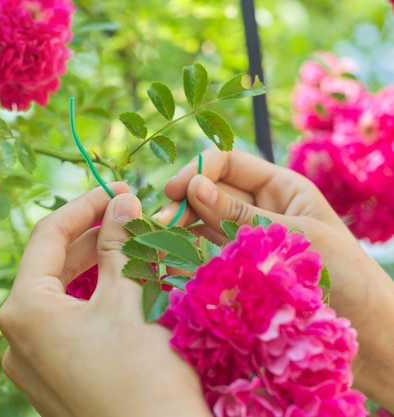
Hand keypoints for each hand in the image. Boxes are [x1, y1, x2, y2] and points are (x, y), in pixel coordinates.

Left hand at [0, 183, 210, 416]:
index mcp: (24, 310)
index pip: (47, 235)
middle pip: (53, 266)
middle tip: (132, 215)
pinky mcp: (51, 380)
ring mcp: (31, 364)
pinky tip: (123, 287)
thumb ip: (118, 244)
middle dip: (93, 237)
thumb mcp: (130, 298)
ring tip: (134, 247)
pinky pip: (67, 325)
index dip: (85, 206)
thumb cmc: (144, 375)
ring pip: (62, 296)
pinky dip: (93, 301)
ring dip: (96, 268)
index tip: (120, 190)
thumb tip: (120, 202)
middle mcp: (16, 337)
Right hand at [156, 146, 393, 410]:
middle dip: (184, 200)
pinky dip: (188, 248)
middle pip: (212, 191)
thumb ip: (239, 215)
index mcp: (281, 188)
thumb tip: (193, 186)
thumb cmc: (344, 277)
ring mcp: (249, 237)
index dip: (198, 171)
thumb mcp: (291, 237)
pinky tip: (169, 252)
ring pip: (205, 220)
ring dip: (181, 224)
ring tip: (156, 236)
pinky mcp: (240, 266)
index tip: (173, 191)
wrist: (365, 334)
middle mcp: (262, 208)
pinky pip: (209, 248)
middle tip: (156, 221)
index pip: (229, 164)